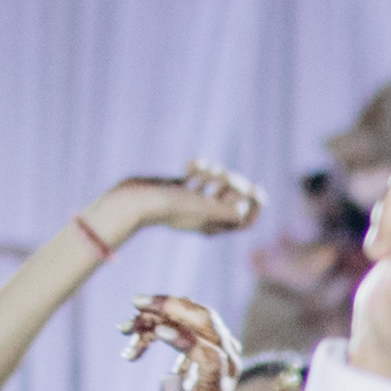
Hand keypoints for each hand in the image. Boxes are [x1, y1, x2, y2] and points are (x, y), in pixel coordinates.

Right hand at [95, 162, 262, 244]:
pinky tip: (189, 165)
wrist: (134, 201)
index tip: (256, 188)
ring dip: (214, 171)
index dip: (257, 205)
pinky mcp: (180, 188)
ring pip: (218, 183)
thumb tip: (248, 208)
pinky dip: (199, 167)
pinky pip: (200, 175)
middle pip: (235, 197)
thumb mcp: (202, 209)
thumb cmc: (168, 206)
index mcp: (214, 226)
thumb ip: (227, 211)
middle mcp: (206, 215)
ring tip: (201, 169)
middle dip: (233, 182)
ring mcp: (192, 201)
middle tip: (221, 174)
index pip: (247, 220)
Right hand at [129, 294, 247, 390]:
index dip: (185, 340)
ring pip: (194, 314)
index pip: (210, 356)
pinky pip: (187, 317)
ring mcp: (224, 349)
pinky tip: (135, 332)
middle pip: (207, 322)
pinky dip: (160, 318)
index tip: (156, 330)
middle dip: (172, 307)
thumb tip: (168, 379)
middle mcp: (227, 365)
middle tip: (136, 303)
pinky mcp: (213, 340)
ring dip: (159, 312)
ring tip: (125, 329)